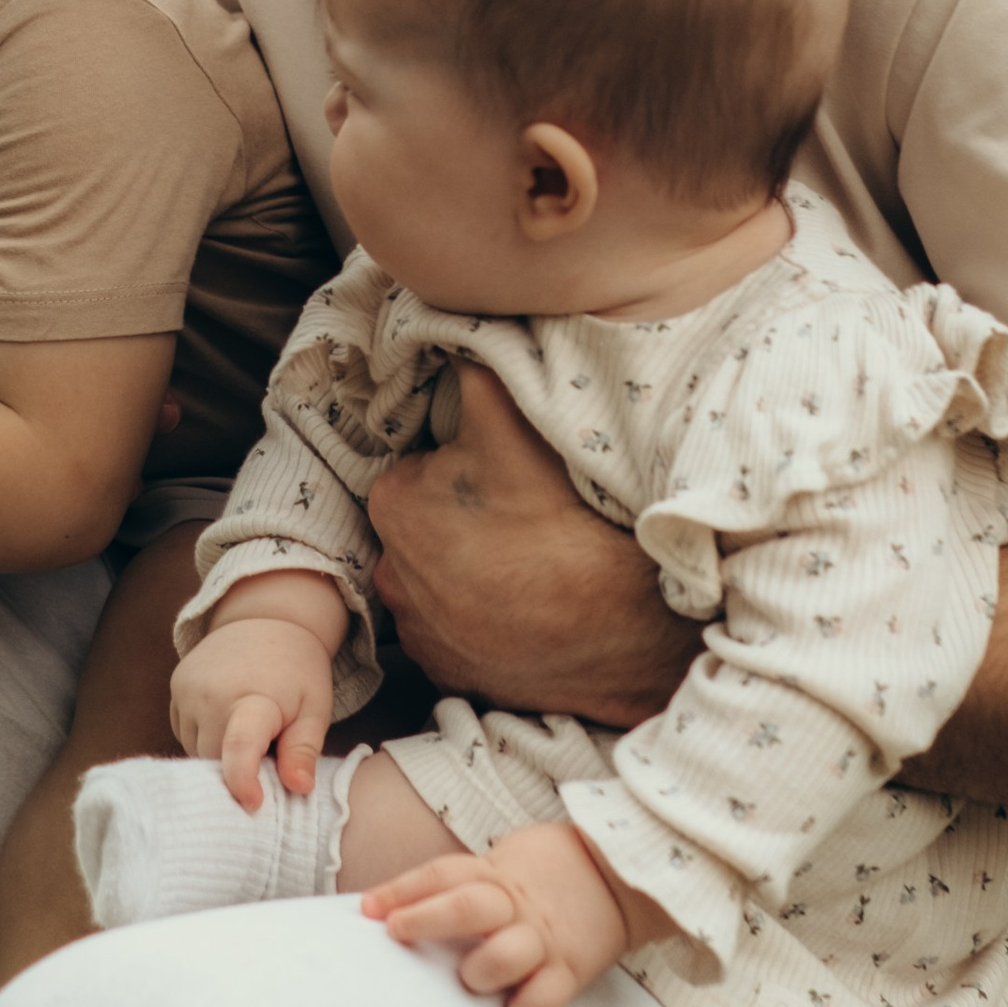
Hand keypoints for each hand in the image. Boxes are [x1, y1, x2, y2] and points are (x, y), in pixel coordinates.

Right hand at [169, 616, 339, 804]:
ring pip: (196, 751)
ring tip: (248, 732)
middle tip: (267, 754)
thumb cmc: (297, 671)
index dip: (243, 781)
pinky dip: (204, 738)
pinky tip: (227, 720)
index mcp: (254, 698)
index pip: (240, 746)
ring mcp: (188, 689)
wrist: (267, 617)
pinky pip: (185, 733)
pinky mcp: (175, 686)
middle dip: (239, 770)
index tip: (253, 804)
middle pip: (216, 761)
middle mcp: (212, 694)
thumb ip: (304, 750)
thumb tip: (299, 788)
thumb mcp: (314, 709)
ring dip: (219, 755)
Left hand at [362, 818, 637, 1006]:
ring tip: (468, 979)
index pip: (442, 875)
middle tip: (396, 931)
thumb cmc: (540, 876)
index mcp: (496, 876)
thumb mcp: (501, 864)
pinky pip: (548, 995)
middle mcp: (517, 906)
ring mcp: (545, 938)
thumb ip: (459, 884)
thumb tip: (389, 907)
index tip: (367, 908)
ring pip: (507, 953)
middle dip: (426, 919)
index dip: (402, 890)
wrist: (618, 876)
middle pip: (468, 906)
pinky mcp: (572, 969)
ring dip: (480, 969)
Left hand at [367, 366, 701, 724]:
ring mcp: (421, 633)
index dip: (464, 467)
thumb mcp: (511, 419)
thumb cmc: (560, 519)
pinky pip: (458, 635)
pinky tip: (526, 607)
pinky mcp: (451, 675)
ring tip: (527, 564)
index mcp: (392, 504)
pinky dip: (483, 621)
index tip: (503, 475)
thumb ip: (469, 367)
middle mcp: (389, 575)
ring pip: (440, 581)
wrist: (618, 628)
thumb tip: (449, 332)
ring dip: (469, 571)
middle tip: (521, 518)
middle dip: (460, 520)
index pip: (419, 470)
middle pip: (427, 527)